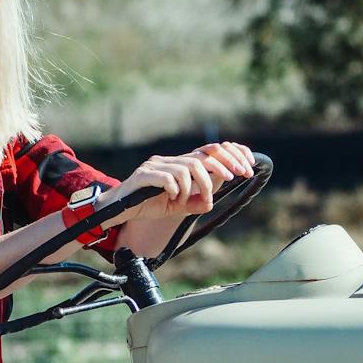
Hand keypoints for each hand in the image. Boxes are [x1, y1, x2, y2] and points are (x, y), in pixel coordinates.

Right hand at [101, 142, 253, 223]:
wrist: (117, 210)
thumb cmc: (146, 206)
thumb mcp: (176, 206)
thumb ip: (194, 203)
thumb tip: (210, 203)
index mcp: (178, 165)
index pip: (208, 153)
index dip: (229, 157)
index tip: (246, 169)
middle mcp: (168, 161)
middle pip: (201, 157)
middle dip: (221, 167)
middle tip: (232, 178)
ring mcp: (155, 165)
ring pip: (187, 168)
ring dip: (194, 186)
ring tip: (185, 201)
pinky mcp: (143, 174)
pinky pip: (167, 177)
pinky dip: (175, 188)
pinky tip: (172, 198)